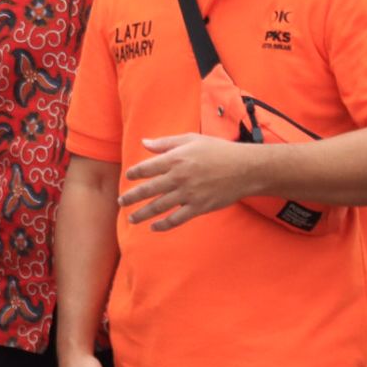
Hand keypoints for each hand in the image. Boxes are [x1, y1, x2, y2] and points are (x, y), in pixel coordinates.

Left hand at [121, 133, 256, 230]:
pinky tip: (154, 227)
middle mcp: (179, 177)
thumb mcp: (191, 139)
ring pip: (159, 207)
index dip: (134, 173)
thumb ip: (165, 143)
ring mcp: (188, 194)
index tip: (128, 177)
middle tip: (120, 202)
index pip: (146, 168)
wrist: (245, 169)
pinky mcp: (199, 207)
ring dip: (143, 214)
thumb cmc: (218, 150)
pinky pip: (177, 219)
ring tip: (131, 219)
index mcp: (175, 158)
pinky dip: (164, 225)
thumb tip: (144, 143)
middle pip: (148, 190)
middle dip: (131, 197)